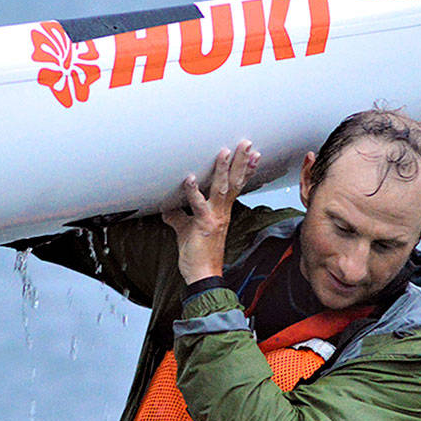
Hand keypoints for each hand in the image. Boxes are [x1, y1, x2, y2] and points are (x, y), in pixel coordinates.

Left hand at [162, 140, 260, 283]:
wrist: (202, 276)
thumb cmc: (199, 256)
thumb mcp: (186, 231)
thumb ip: (179, 217)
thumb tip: (168, 207)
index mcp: (222, 212)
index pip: (235, 186)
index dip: (244, 170)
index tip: (252, 155)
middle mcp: (222, 212)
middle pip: (234, 182)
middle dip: (241, 162)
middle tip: (246, 143)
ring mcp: (214, 218)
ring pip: (222, 189)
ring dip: (224, 169)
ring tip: (226, 152)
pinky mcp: (203, 225)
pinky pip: (198, 205)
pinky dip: (193, 191)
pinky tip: (190, 179)